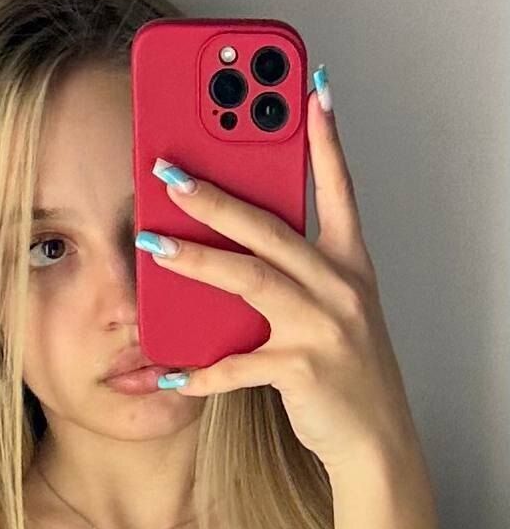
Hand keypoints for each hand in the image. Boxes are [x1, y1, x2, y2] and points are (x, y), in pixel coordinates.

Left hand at [141, 88, 417, 478]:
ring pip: (250, 280)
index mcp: (349, 265)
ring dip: (196, 259)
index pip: (339, 189)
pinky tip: (171, 372)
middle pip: (271, 227)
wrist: (375, 439)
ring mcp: (323, 327)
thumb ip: (295, 273)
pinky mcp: (303, 368)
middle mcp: (339, 287)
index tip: (311, 88)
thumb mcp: (333, 310)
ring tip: (153, 243)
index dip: (325, 138)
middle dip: (217, 195)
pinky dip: (202, 371)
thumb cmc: (346, 371)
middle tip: (169, 171)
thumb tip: (234, 243)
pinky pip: (240, 364)